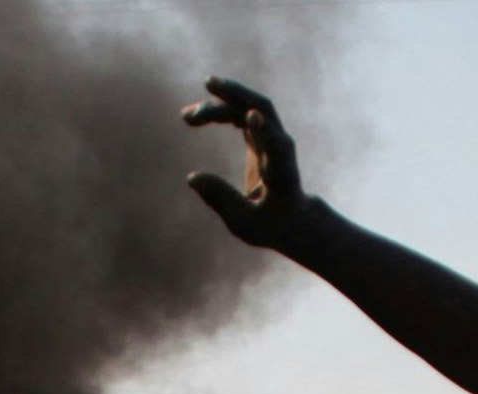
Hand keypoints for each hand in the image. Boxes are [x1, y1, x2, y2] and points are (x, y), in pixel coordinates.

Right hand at [181, 77, 308, 248]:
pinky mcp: (260, 134)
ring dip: (221, 100)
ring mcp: (271, 137)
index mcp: (282, 173)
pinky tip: (192, 117)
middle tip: (209, 83)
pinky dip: (217, 110)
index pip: (277, 145)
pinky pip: (239, 111)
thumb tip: (193, 178)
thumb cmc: (270, 225)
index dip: (265, 130)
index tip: (251, 116)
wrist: (290, 217)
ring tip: (186, 116)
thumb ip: (222, 201)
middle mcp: (280, 147)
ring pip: (248, 105)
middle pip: (264, 109)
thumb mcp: (245, 224)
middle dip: (238, 94)